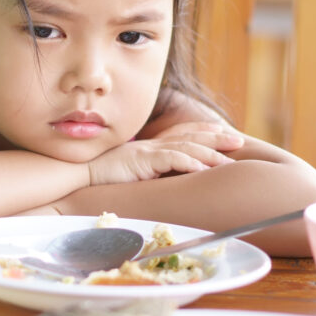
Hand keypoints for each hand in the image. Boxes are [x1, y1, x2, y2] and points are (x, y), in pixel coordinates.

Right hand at [87, 122, 243, 185]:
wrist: (76, 175)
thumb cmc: (99, 178)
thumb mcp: (129, 174)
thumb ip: (147, 174)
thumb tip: (163, 183)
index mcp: (149, 147)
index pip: (181, 134)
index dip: (203, 131)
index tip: (223, 132)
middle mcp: (150, 145)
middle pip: (190, 137)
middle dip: (216, 138)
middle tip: (240, 140)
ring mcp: (145, 151)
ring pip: (185, 148)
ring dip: (209, 154)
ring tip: (228, 161)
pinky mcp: (140, 161)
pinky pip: (170, 160)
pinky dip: (189, 163)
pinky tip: (204, 169)